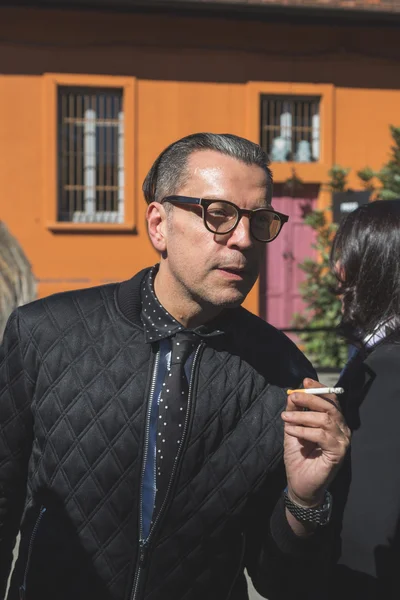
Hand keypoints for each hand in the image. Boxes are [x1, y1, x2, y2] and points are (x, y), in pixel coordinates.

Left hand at [281, 378, 349, 507]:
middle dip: (311, 398)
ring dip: (303, 416)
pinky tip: (291, 430)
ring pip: (325, 419)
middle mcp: (342, 429)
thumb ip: (295, 412)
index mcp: (333, 422)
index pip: (331, 400)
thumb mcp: (293, 429)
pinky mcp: (339, 453)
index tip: (304, 381)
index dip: (319, 388)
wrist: (300, 484)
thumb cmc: (299, 456)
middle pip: (330, 407)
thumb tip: (292, 394)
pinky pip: (322, 435)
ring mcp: (342, 441)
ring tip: (285, 417)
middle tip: (293, 396)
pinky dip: (304, 430)